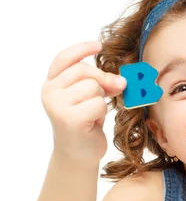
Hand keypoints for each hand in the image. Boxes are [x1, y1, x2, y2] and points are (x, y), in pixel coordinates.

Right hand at [41, 41, 126, 165]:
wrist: (78, 155)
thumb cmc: (84, 124)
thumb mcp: (88, 98)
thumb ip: (97, 83)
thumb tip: (121, 80)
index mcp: (51, 83)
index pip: (64, 58)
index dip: (82, 49)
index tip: (99, 46)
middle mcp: (49, 92)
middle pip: (84, 70)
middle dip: (102, 79)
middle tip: (111, 92)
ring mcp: (57, 105)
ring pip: (93, 86)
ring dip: (100, 99)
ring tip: (92, 113)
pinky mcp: (69, 119)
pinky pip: (97, 103)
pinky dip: (101, 112)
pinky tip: (93, 122)